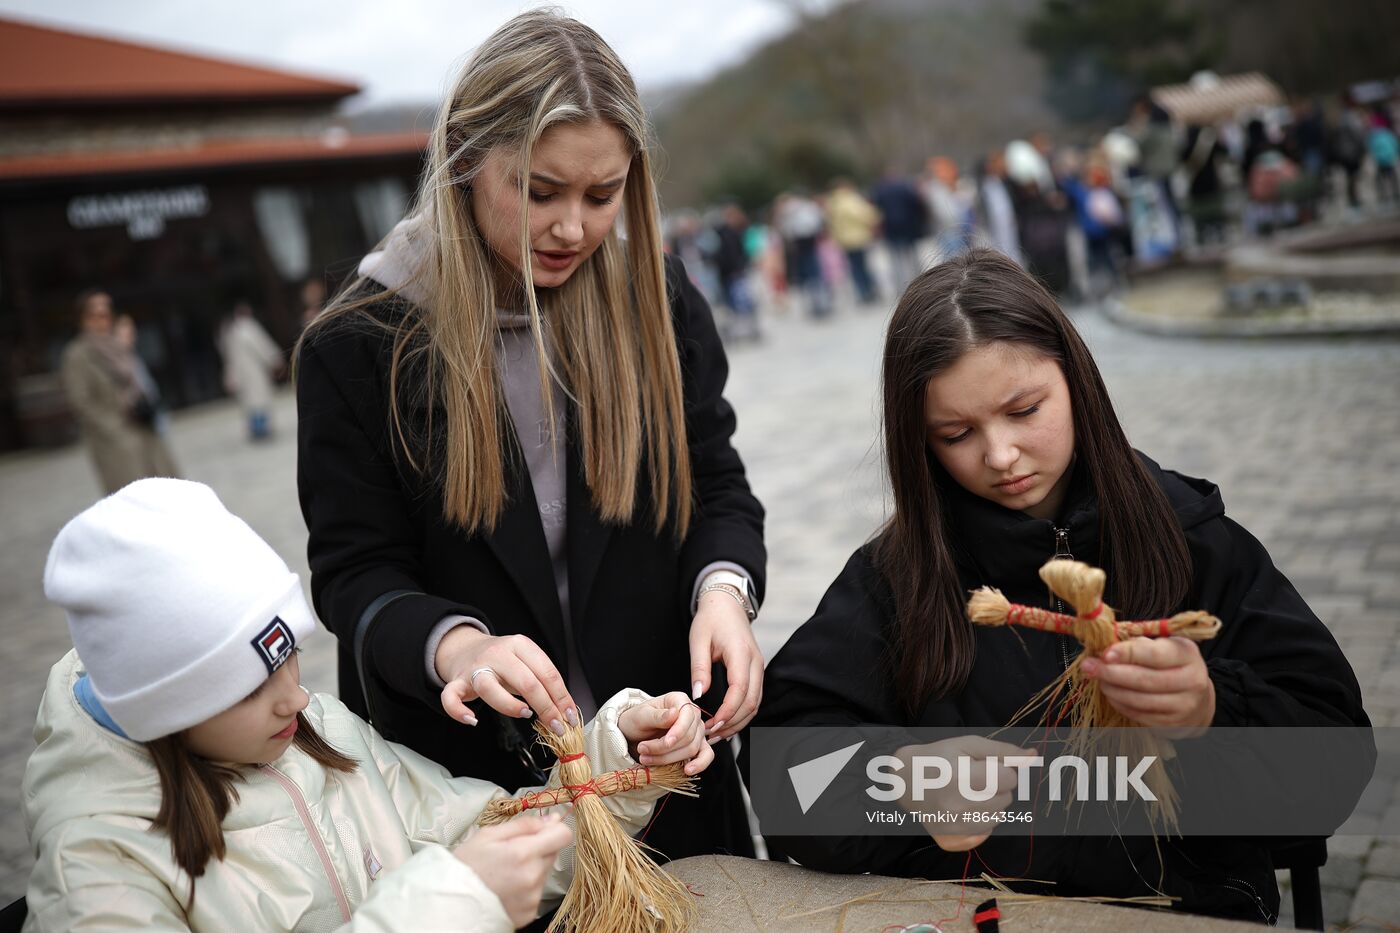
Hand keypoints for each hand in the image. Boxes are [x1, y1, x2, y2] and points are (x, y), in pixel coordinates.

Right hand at [436, 628, 576, 733]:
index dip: (562, 697)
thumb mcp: (526, 662)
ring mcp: (475, 667)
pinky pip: (451, 697)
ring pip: (489, 688)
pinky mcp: (456, 681)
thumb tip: (565, 710)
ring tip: (524, 714)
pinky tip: (473, 721)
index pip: (547, 672)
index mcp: (520, 645)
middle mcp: (498, 653)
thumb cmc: (502, 661)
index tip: (569, 717)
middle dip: (546, 708)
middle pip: (526, 681)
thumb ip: (542, 681)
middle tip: (556, 727)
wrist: (465, 648)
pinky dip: (459, 711)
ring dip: (510, 706)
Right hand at [453, 814, 571, 926]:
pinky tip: (506, 888)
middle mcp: (533, 877)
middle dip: (538, 849)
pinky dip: (525, 889)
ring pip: (544, 873)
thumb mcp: (489, 835)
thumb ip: (524, 825)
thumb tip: (551, 819)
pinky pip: (536, 893)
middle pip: (553, 853)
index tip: (542, 830)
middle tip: (512, 853)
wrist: (451, 904)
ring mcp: (532, 898)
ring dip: (531, 869)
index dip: (554, 829)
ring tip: (505, 873)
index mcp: (523, 853)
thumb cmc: (466, 866)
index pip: (562, 835)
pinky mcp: (529, 913)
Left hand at [617, 692, 714, 776]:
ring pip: (692, 749)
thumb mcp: (641, 715)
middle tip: (643, 750)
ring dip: (669, 758)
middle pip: (688, 736)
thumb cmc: (637, 720)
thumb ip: (657, 716)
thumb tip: (674, 713)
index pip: (687, 716)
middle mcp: (692, 715)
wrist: (634, 734)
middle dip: (665, 748)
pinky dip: (699, 764)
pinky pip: (706, 755)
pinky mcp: (697, 746)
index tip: (666, 742)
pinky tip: (688, 770)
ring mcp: (696, 731)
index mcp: (679, 700)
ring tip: (647, 759)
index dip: (678, 731)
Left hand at [689, 593, 762, 741]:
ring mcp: (759, 666)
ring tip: (717, 733)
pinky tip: (728, 722)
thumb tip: (698, 696)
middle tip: (711, 734)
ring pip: (756, 703)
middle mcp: (755, 662)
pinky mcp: (756, 670)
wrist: (726, 604)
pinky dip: (743, 713)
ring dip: (739, 721)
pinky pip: (754, 696)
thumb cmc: (711, 619)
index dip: (727, 712)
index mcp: (741, 653)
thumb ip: (699, 668)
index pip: (740, 690)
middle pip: (752, 702)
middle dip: (733, 723)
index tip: (712, 724)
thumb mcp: (698, 640)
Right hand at [893, 736, 1033, 851]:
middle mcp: (955, 807)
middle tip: (973, 778)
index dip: (1000, 769)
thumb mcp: (968, 745)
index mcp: (960, 778)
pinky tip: (966, 809)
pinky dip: (981, 822)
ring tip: (969, 793)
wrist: (905, 779)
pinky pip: (983, 835)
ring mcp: (952, 827)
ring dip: (990, 804)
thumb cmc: (938, 757)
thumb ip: (1002, 751)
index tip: (983, 766)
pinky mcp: (949, 840)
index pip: (1009, 779)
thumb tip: (1033, 756)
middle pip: (1005, 799)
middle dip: (996, 786)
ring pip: (997, 818)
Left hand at [1081, 636, 1215, 731]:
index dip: (1127, 654)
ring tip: (1099, 680)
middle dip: (1112, 673)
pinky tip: (1112, 694)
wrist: (1197, 696)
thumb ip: (1136, 644)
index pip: (1154, 654)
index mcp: (1187, 653)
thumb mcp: (1161, 645)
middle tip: (1089, 667)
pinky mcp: (1174, 724)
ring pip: (1140, 700)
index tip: (1105, 654)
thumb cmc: (1170, 663)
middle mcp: (1192, 680)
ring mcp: (1185, 705)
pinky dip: (1121, 704)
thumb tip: (1105, 648)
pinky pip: (1140, 715)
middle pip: (1145, 679)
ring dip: (1113, 690)